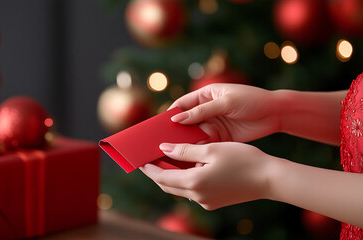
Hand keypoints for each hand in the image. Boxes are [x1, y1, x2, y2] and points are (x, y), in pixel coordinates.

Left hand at [140, 142, 276, 209]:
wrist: (269, 178)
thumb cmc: (242, 159)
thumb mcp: (210, 150)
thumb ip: (184, 151)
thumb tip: (164, 148)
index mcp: (194, 183)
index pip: (161, 178)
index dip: (149, 169)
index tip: (140, 160)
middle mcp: (197, 196)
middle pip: (168, 185)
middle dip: (157, 173)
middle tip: (149, 159)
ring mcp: (206, 201)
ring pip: (180, 188)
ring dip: (171, 175)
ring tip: (166, 159)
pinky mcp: (214, 201)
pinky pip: (192, 190)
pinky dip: (185, 179)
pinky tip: (186, 166)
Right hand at [169, 83, 279, 142]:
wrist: (276, 114)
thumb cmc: (252, 100)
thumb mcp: (226, 102)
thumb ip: (202, 111)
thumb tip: (177, 118)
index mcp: (205, 95)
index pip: (182, 104)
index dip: (170, 115)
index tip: (158, 126)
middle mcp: (206, 110)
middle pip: (185, 122)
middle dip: (175, 132)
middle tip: (161, 143)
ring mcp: (213, 124)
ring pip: (194, 135)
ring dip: (185, 143)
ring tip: (172, 153)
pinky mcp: (221, 137)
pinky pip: (205, 144)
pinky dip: (198, 150)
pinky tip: (190, 158)